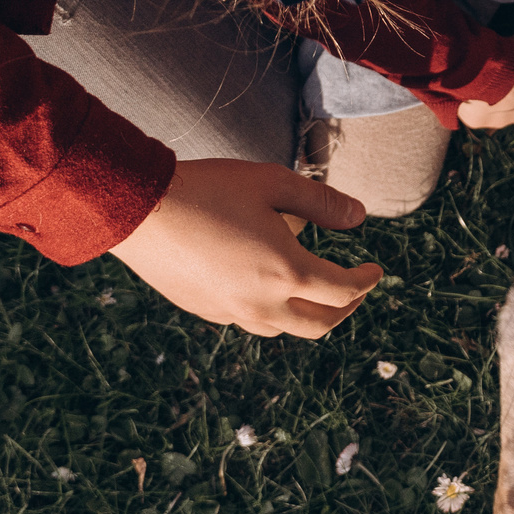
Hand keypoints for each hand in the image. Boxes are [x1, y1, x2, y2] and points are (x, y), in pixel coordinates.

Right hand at [109, 159, 381, 337]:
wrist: (138, 208)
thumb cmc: (209, 188)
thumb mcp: (273, 183)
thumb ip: (322, 203)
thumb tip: (360, 217)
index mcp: (286, 271)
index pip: (343, 291)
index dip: (365, 281)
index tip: (375, 270)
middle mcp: (261, 303)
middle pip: (320, 324)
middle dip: (345, 309)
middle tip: (354, 291)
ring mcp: (230, 312)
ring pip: (284, 330)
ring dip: (309, 316)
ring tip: (315, 293)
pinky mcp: (205, 311)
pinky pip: (250, 323)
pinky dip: (272, 313)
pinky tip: (268, 289)